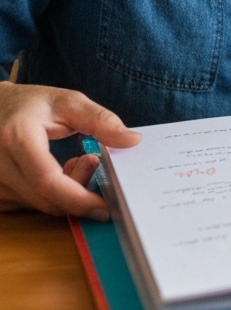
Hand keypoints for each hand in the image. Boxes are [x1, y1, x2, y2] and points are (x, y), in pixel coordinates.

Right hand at [0, 81, 140, 219]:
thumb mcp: (68, 102)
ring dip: (67, 191)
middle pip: (47, 199)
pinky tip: (56, 171)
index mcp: (17, 139)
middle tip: (92, 160)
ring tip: (74, 160)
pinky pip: (30, 205)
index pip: (49, 182)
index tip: (106, 206)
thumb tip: (133, 141)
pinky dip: (51, 194)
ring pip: (40, 204)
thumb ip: (102, 121)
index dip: (79, 199)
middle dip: (80, 189)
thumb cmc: (31, 104)